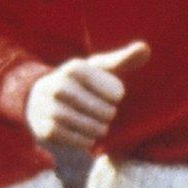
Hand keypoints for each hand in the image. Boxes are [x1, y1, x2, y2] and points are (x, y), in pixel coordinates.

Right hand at [25, 41, 149, 150]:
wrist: (44, 104)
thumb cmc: (84, 85)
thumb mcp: (102, 71)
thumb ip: (124, 60)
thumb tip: (145, 48)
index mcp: (73, 68)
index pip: (99, 81)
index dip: (112, 92)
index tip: (117, 97)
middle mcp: (54, 84)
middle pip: (88, 104)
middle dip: (105, 113)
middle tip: (109, 116)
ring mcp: (44, 106)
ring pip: (75, 121)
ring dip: (95, 128)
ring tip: (102, 128)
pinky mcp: (42, 127)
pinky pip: (63, 135)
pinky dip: (82, 140)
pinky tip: (89, 138)